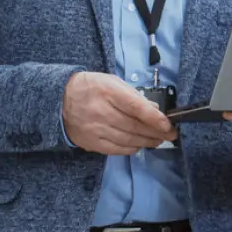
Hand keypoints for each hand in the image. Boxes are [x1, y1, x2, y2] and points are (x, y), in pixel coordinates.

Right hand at [62, 72, 176, 154]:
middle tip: (170, 135)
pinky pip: (116, 149)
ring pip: (127, 140)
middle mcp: (101, 112)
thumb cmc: (92, 87)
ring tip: (158, 140)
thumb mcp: (113, 82)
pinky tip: (140, 145)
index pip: (136, 107)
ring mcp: (95, 129)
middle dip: (155, 132)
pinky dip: (131, 149)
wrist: (60, 99)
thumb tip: (154, 109)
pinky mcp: (91, 142)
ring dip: (146, 142)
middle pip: (134, 126)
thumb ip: (133, 95)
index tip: (168, 124)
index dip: (154, 118)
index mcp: (108, 92)